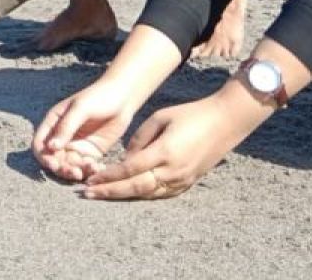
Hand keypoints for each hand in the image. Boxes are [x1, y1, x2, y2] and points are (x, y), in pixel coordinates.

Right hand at [32, 80, 136, 182]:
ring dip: (76, 172)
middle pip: (54, 159)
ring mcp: (76, 146)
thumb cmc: (98, 97)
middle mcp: (62, 137)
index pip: (40, 144)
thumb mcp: (81, 109)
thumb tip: (51, 147)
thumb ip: (66, 127)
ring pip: (69, 166)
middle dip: (62, 169)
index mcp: (53, 123)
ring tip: (91, 169)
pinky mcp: (91, 152)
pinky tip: (99, 168)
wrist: (122, 97)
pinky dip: (90, 171)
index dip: (43, 157)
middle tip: (75, 173)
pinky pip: (85, 167)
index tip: (54, 164)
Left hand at [81, 91, 255, 199]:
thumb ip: (139, 138)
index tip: (89, 179)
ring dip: (122, 196)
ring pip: (147, 194)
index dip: (107, 176)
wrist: (224, 123)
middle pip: (135, 187)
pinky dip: (141, 195)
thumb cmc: (190, 114)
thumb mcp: (160, 117)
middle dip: (109, 191)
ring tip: (101, 195)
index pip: (129, 169)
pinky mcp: (188, 183)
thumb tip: (124, 158)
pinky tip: (126, 194)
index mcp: (164, 152)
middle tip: (87, 194)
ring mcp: (181, 179)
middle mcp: (172, 170)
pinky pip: (160, 194)